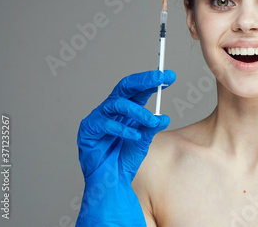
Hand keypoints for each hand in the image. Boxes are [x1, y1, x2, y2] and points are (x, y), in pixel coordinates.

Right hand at [76, 70, 174, 225]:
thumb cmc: (125, 158)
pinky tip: (134, 136)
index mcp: (126, 109)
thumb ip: (151, 127)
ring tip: (151, 121)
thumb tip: (164, 117)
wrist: (111, 181)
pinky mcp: (88, 130)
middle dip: (145, 81)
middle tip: (160, 79)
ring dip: (138, 112)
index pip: (138, 89)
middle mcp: (111, 109)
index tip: (170, 76)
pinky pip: (105, 124)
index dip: (152, 80)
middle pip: (125, 87)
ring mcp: (98, 117)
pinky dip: (122, 129)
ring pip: (117, 104)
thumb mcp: (144, 140)